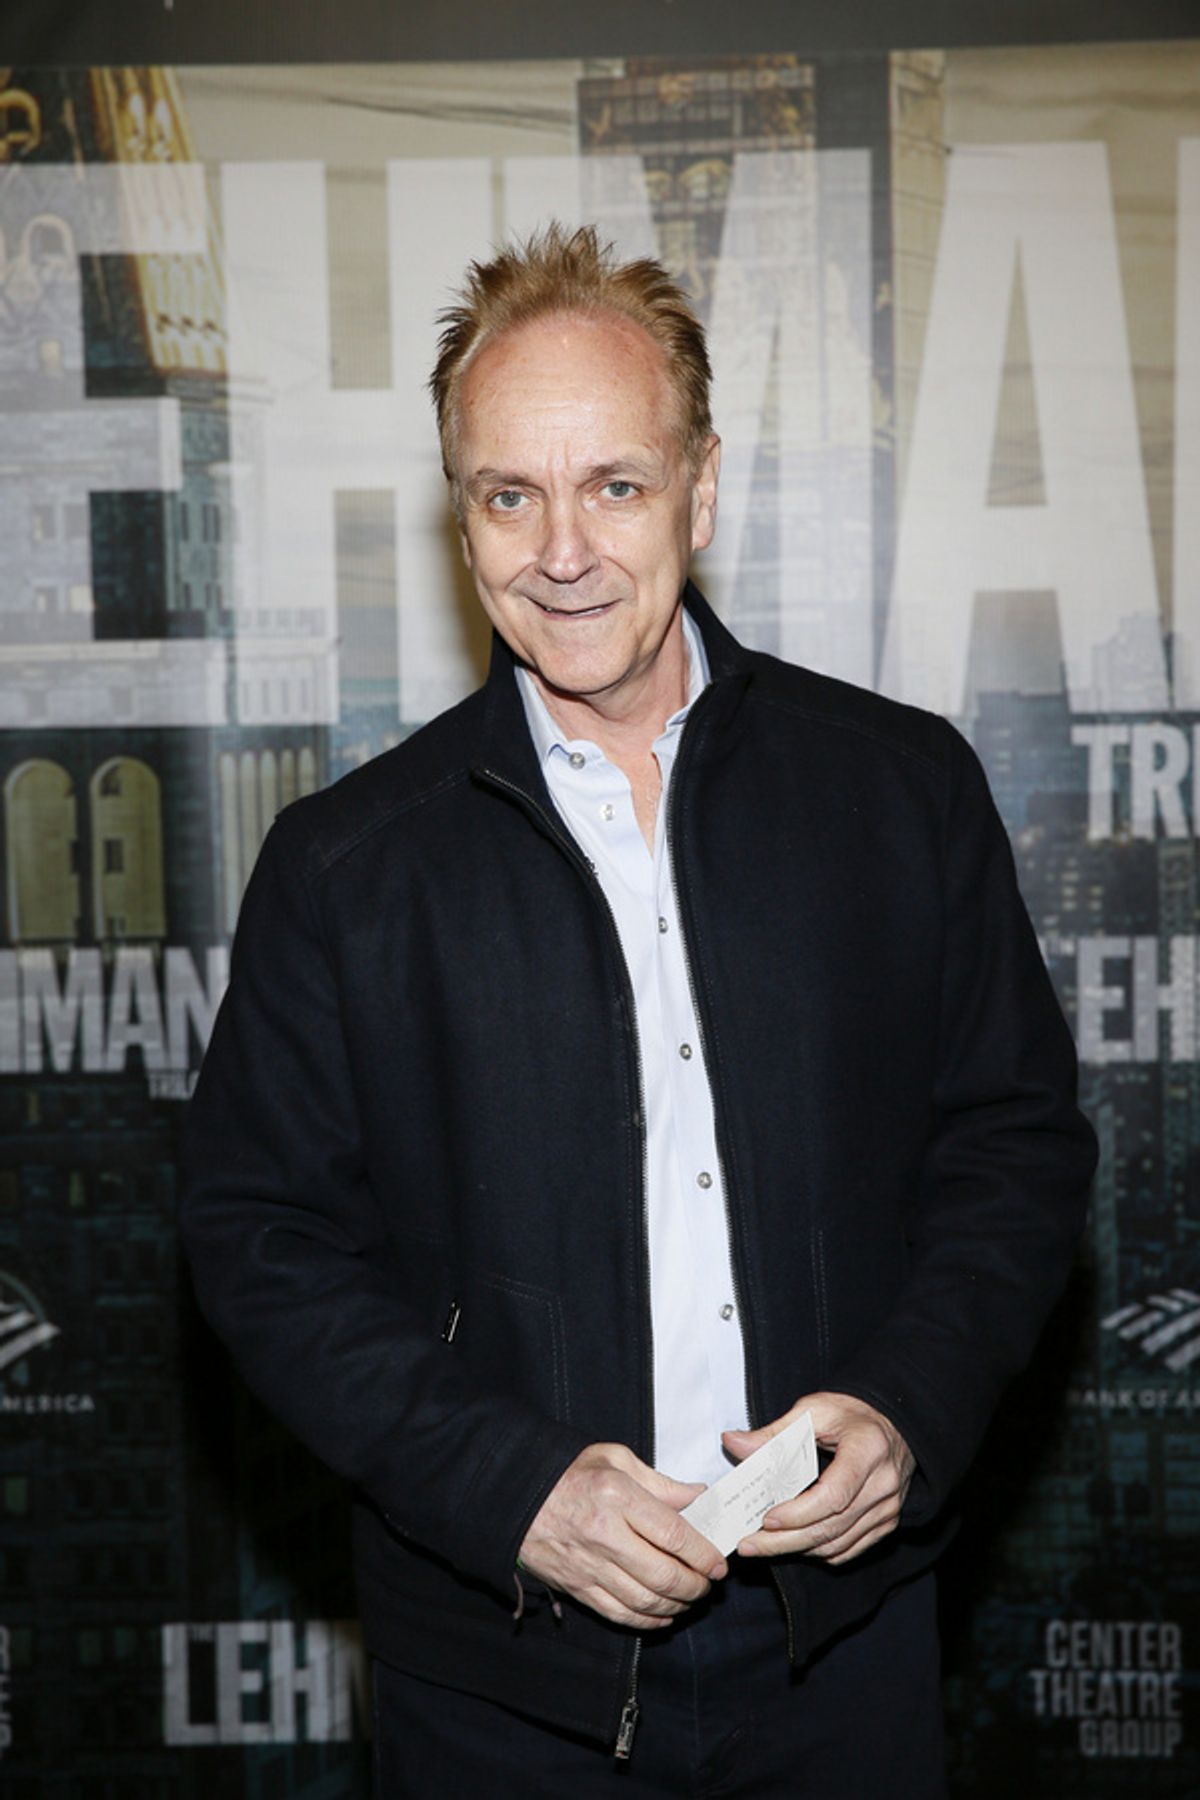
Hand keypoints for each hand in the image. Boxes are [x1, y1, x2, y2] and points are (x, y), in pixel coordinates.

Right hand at [518, 1442, 727, 1628]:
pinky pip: (618, 1613)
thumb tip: (699, 1499)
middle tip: (707, 1584)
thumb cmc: (569, 1472)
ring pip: (644, 1600)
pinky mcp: (576, 1587)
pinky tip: (662, 1615)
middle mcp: (604, 1535)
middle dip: (695, 1585)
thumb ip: (660, 1483)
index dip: (702, 1554)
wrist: (515, 1494)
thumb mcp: (615, 1459)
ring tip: (689, 1597)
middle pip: (663, 1575)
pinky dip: (646, 1620)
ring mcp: (589, 1566)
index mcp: (617, 1497)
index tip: (718, 1563)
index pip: (673, 1534)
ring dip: (675, 1605)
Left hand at [722, 1393, 914, 1565]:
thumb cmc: (850, 1413)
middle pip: (831, 1527)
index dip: (798, 1513)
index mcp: (868, 1450)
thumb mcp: (812, 1411)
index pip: (834, 1495)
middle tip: (749, 1544)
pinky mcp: (886, 1522)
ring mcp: (888, 1507)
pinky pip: (848, 1549)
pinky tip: (793, 1541)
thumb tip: (733, 1443)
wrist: (890, 1421)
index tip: (766, 1519)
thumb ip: (773, 1433)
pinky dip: (817, 1550)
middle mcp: (883, 1484)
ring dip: (797, 1549)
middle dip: (785, 1541)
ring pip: (837, 1544)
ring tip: (762, 1544)